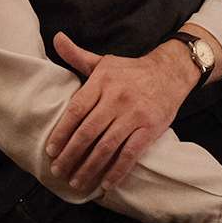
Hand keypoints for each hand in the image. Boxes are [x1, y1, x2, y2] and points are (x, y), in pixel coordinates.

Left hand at [44, 31, 193, 191]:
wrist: (170, 72)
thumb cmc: (131, 71)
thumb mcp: (104, 61)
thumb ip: (77, 56)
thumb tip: (56, 38)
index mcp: (102, 81)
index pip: (76, 110)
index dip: (62, 131)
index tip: (51, 149)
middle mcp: (117, 97)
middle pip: (88, 131)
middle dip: (71, 155)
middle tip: (58, 171)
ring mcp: (135, 115)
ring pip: (107, 146)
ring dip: (89, 167)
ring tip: (76, 182)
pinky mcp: (150, 128)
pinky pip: (131, 154)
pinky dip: (117, 171)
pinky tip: (106, 184)